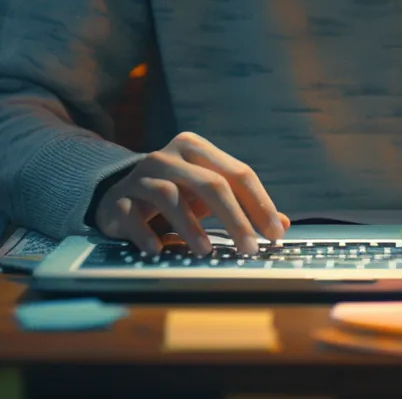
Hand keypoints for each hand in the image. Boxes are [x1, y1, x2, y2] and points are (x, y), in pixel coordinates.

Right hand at [92, 132, 287, 255]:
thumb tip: (283, 224)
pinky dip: (146, 234)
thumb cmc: (176, 195)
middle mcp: (168, 156)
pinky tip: (159, 250)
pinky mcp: (118, 199)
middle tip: (249, 248)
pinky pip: (132, 215)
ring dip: (190, 227)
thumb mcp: (209, 195)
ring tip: (206, 252)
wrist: (120, 195)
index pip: (237, 173)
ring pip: (169, 196)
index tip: (274, 233)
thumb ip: (244, 205)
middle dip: (234, 218)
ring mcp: (140, 176)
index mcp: (196, 149)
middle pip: (209, 183)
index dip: (260, 204)